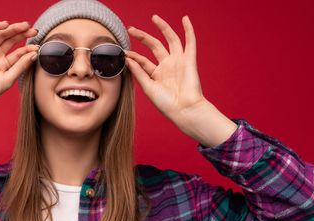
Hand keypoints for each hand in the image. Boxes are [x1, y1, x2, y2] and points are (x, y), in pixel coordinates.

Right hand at [0, 21, 37, 122]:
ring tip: (24, 26)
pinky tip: (6, 25)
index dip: (28, 49)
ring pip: (0, 35)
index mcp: (3, 65)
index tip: (37, 47)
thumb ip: (21, 66)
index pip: (18, 53)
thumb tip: (34, 54)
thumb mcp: (8, 78)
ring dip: (12, 29)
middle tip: (34, 31)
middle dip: (22, 34)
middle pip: (10, 41)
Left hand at [125, 15, 237, 146]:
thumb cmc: (166, 104)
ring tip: (154, 17)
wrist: (183, 110)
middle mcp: (167, 66)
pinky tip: (185, 19)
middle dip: (143, 37)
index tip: (123, 52)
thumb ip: (138, 72)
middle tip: (131, 29)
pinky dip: (189, 30)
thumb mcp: (148, 87)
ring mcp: (178, 62)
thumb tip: (127, 59)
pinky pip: (190, 42)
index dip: (133, 56)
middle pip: (154, 46)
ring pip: (171, 40)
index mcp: (157, 74)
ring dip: (163, 28)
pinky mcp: (189, 60)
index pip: (142, 60)